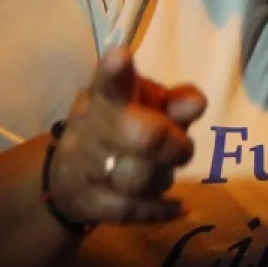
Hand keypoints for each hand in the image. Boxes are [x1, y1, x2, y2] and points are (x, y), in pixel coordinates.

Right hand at [47, 47, 207, 225]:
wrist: (71, 175)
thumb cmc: (124, 124)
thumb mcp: (149, 104)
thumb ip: (175, 101)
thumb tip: (196, 103)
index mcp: (108, 95)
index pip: (110, 80)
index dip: (116, 71)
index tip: (122, 56)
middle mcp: (92, 127)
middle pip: (136, 134)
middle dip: (168, 142)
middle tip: (181, 146)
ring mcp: (85, 167)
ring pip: (136, 178)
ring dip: (162, 176)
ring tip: (166, 169)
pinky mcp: (89, 202)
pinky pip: (130, 210)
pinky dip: (159, 210)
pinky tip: (180, 207)